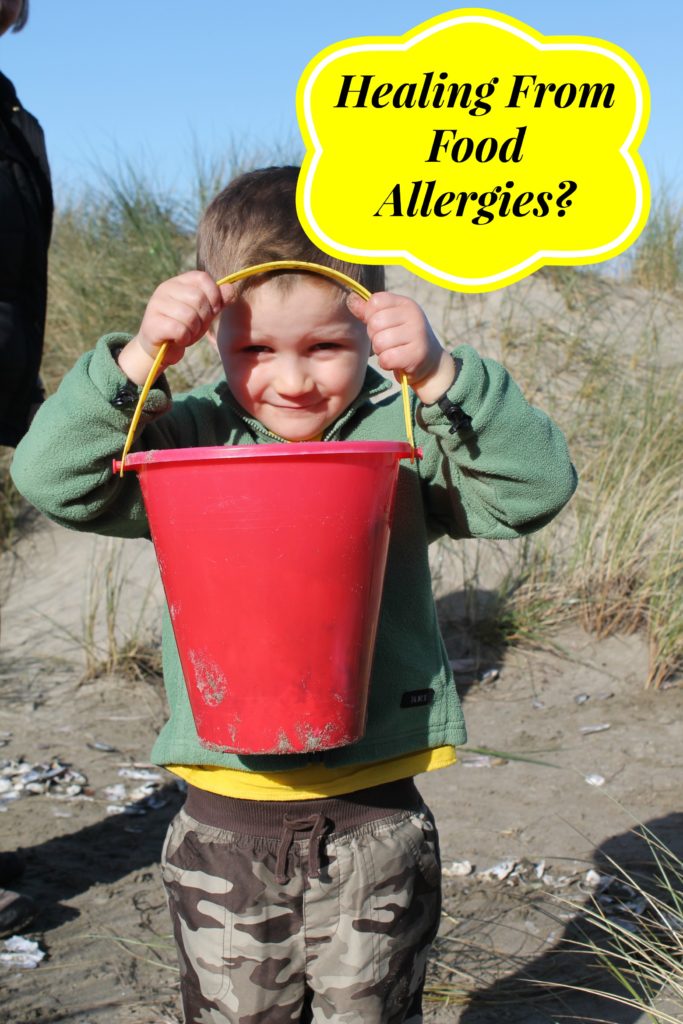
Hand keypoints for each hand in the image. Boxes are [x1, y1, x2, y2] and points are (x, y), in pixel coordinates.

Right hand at [118, 272, 234, 384]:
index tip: (213, 310)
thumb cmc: (184, 327)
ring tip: (187, 333)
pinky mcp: (152, 324)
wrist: (160, 349)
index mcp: (178, 282)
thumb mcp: (204, 312)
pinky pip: (180, 330)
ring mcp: (156, 305)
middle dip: (204, 318)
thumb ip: (218, 300)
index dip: (214, 295)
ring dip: (194, 330)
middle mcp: (165, 289)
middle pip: (198, 298)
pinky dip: (184, 338)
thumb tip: (230, 287)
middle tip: (196, 326)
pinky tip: (179, 339)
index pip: (202, 278)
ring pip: (190, 316)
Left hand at [347, 291, 455, 402]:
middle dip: (374, 337)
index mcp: (405, 303)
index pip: (375, 302)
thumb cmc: (403, 339)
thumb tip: (350, 298)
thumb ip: (369, 311)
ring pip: (379, 342)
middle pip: (374, 323)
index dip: (370, 316)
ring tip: (393, 351)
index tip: (381, 326)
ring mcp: (417, 334)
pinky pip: (386, 359)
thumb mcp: (389, 321)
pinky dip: (386, 363)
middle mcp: (414, 315)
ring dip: (381, 352)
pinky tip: (396, 361)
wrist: (430, 362)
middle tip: (388, 342)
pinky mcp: (417, 354)